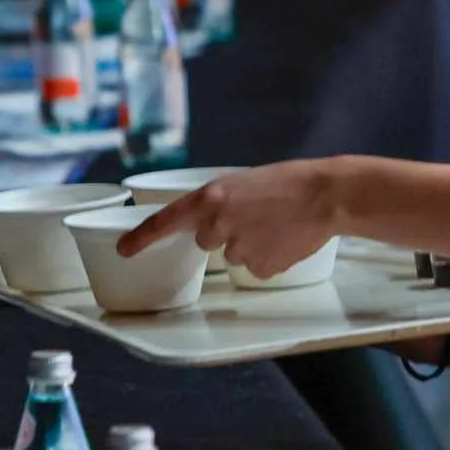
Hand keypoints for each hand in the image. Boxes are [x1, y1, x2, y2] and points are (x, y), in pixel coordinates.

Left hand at [129, 160, 343, 282]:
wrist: (326, 196)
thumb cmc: (289, 182)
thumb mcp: (244, 183)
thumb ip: (222, 204)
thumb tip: (213, 223)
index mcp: (211, 198)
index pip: (165, 221)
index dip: (141, 237)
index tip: (123, 250)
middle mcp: (218, 225)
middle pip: (206, 241)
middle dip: (223, 233)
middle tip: (255, 216)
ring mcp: (238, 249)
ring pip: (233, 255)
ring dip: (249, 245)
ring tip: (276, 225)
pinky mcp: (259, 267)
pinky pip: (255, 268)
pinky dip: (268, 258)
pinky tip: (285, 240)